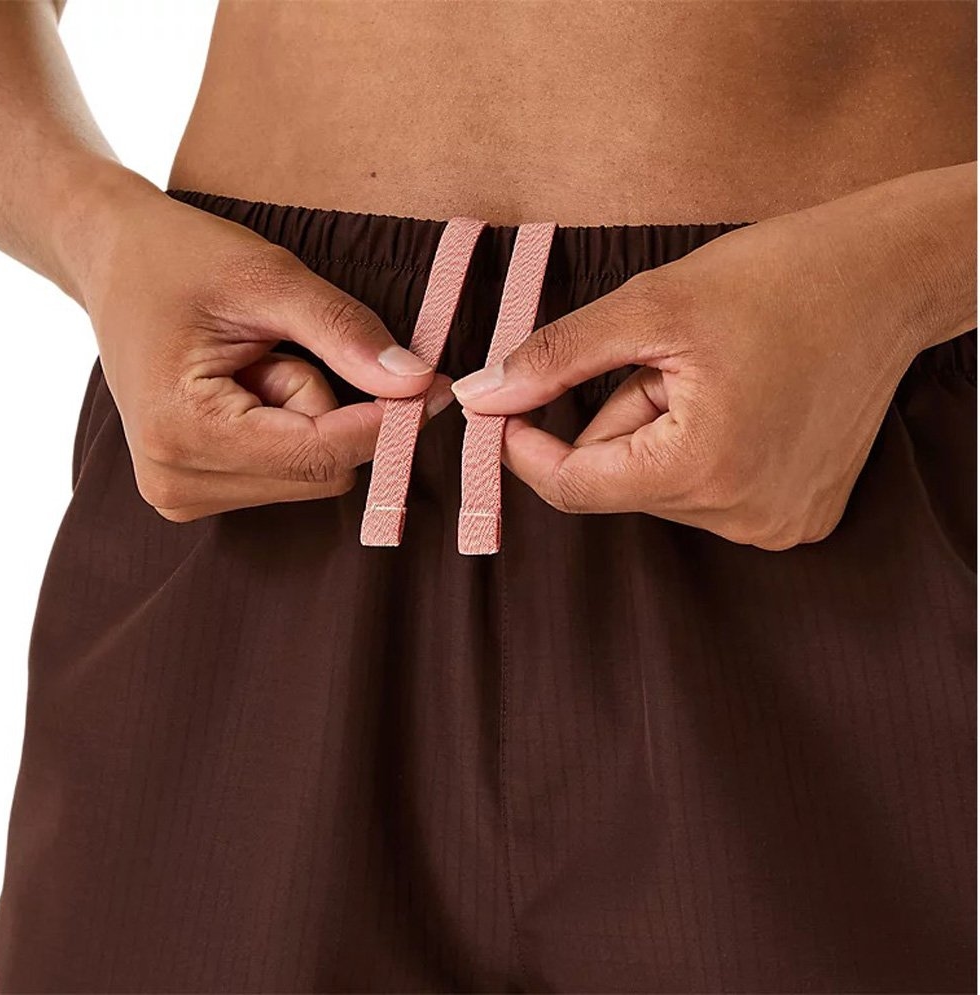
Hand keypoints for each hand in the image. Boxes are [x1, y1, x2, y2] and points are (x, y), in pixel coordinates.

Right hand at [79, 185, 451, 521]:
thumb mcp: (267, 276)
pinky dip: (292, 430)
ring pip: (312, 476)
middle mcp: (176, 480)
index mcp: (184, 432)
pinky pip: (289, 474)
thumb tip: (417, 383)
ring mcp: (180, 493)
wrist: (111, 259)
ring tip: (255, 362)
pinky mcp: (194, 490)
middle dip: (330, 409)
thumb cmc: (178, 256)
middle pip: (322, 472)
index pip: (321, 454)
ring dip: (309, 417)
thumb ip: (344, 332)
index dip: (387, 422)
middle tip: (282, 348)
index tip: (436, 385)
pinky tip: (248, 386)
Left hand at [451, 193, 950, 549]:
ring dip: (660, 432)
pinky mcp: (796, 518)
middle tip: (668, 359)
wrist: (892, 277)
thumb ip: (555, 358)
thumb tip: (484, 396)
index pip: (574, 487)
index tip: (503, 404)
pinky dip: (697, 449)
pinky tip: (743, 402)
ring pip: (660, 486)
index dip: (525, 447)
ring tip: (718, 376)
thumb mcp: (650, 305)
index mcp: (705, 469)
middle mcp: (745, 518)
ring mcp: (776, 525)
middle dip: (619, 418)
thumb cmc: (780, 277)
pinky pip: (705, 492)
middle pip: (620, 482)